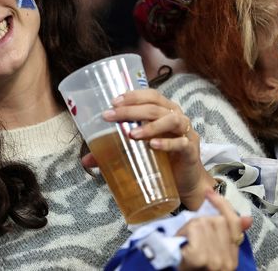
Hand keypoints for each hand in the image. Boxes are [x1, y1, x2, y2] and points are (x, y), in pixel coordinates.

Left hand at [92, 88, 211, 208]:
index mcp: (164, 111)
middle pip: (155, 107)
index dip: (133, 96)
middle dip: (132, 110)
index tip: (113, 102)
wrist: (186, 181)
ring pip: (171, 120)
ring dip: (150, 125)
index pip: (150, 95)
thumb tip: (86, 160)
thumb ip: (114, 152)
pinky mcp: (191, 150)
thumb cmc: (162, 159)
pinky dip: (167, 143)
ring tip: (132, 134)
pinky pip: (180, 143)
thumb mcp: (138, 151)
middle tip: (112, 116)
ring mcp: (186, 133)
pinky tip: (153, 145)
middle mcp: (177, 117)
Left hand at [177, 190, 252, 270]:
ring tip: (183, 242)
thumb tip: (248, 218)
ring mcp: (216, 261)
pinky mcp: (200, 258)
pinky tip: (181, 242)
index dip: (223, 205)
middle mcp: (228, 260)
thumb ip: (226, 233)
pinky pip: (195, 228)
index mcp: (232, 256)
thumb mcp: (207, 247)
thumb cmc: (187, 265)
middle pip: (217, 221)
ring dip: (189, 227)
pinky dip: (184, 231)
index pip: (234, 223)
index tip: (209, 193)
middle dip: (199, 221)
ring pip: (204, 222)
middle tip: (187, 235)